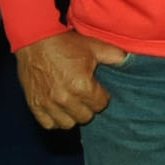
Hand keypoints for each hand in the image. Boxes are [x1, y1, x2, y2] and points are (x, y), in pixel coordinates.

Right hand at [14, 31, 128, 128]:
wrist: (35, 40)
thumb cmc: (65, 43)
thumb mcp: (94, 46)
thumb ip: (115, 56)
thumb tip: (129, 62)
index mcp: (82, 86)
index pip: (101, 105)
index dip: (102, 96)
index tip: (98, 89)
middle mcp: (65, 98)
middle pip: (86, 117)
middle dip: (88, 106)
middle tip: (85, 95)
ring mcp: (48, 103)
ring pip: (68, 124)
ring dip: (73, 115)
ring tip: (73, 103)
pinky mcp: (34, 105)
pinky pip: (49, 124)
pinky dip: (55, 119)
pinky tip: (59, 109)